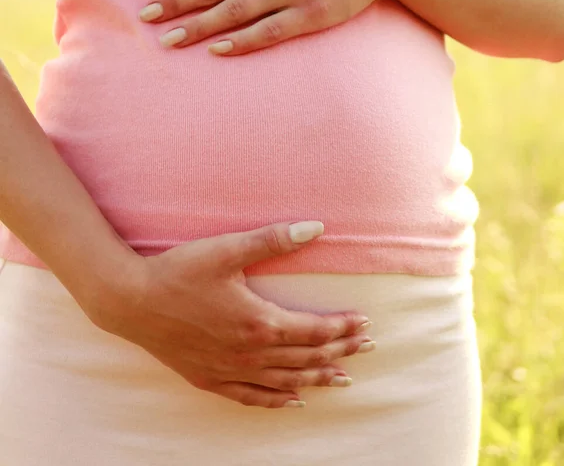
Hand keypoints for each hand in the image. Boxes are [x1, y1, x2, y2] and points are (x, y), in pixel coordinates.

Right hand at [89, 220, 374, 408]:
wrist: (130, 300)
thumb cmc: (179, 272)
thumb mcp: (227, 250)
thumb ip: (274, 240)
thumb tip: (316, 227)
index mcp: (258, 321)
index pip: (314, 330)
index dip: (342, 328)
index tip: (364, 324)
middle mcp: (249, 352)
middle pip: (306, 357)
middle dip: (340, 352)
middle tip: (367, 348)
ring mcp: (229, 369)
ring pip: (285, 380)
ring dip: (316, 378)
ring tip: (342, 379)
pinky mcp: (208, 378)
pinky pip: (250, 397)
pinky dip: (276, 399)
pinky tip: (291, 401)